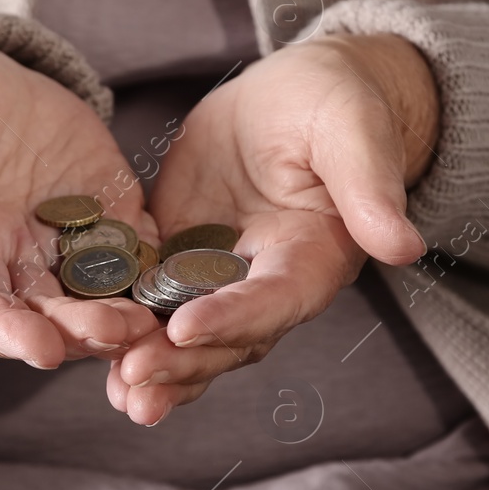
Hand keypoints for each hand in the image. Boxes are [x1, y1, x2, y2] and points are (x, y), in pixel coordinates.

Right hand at [0, 43, 160, 367]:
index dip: (0, 329)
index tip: (33, 347)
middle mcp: (9, 266)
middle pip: (44, 317)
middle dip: (79, 331)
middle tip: (118, 334)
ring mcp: (64, 250)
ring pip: (99, 300)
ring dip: (129, 318)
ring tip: (162, 324)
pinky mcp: (111, 223)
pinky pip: (142, 260)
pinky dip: (167, 277)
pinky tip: (199, 282)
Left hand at [110, 33, 438, 424]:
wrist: (295, 98)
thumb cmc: (336, 104)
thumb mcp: (355, 130)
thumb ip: (370, 187)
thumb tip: (402, 245)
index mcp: (314, 257)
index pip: (275, 300)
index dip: (234, 318)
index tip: (186, 330)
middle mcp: (267, 282)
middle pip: (228, 338)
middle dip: (181, 363)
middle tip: (131, 380)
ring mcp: (219, 277)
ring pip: (186, 336)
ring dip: (152, 366)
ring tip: (115, 391)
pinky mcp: (179, 259)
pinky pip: (150, 302)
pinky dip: (123, 329)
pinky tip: (86, 349)